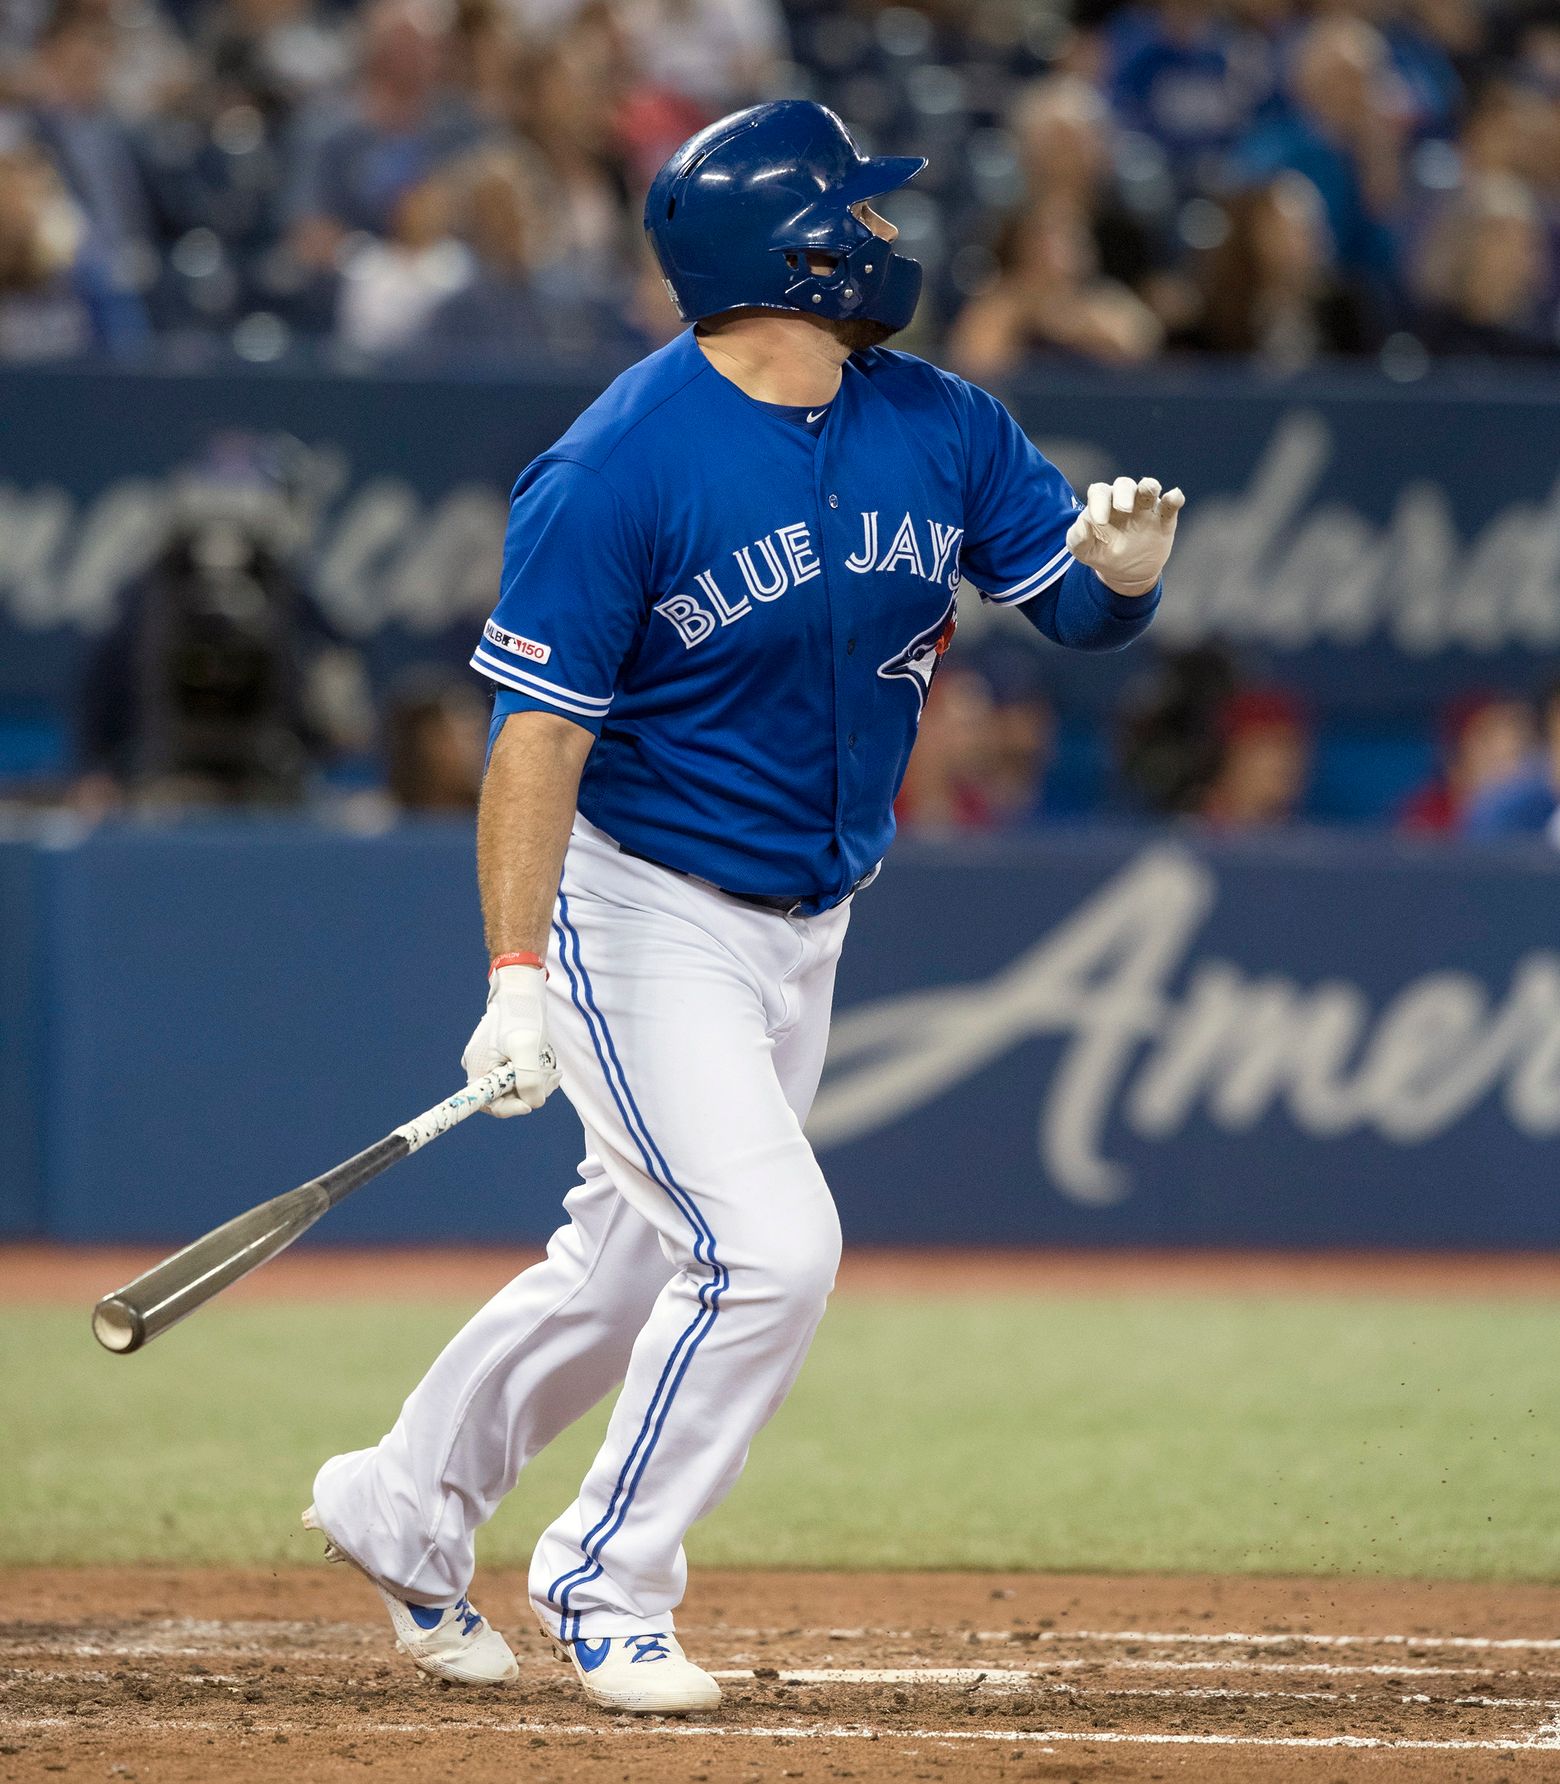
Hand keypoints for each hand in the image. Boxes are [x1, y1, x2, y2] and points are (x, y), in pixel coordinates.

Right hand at [461, 964, 560, 1116]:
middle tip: (552, 1077)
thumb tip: (533, 1103)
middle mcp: (481, 1069)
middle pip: (507, 1096)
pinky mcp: (504, 1058)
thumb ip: (529, 1078)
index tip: (532, 1103)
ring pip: (518, 1086)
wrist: (522, 989)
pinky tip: (548, 1063)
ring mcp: (492, 1063)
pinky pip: (520, 1075)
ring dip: (538, 1082)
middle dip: (532, 1091)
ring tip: (553, 1068)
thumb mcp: (527, 1047)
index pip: (492, 1105)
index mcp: (478, 1069)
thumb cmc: (521, 1014)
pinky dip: (536, 1073)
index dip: (513, 1109)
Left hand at [1066, 475, 1184, 596]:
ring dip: (1149, 486)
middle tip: (1123, 509)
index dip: (1099, 502)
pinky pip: (1170, 505)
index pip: (1100, 492)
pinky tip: (1173, 497)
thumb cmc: (1102, 553)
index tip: (1099, 522)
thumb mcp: (1084, 551)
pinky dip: (1174, 499)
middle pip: (1124, 485)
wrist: (1126, 572)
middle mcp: (1125, 500)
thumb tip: (1082, 523)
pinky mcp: (1164, 519)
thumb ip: (1077, 538)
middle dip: (1123, 493)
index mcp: (1103, 503)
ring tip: (1148, 489)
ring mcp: (1146, 508)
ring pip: (1149, 488)